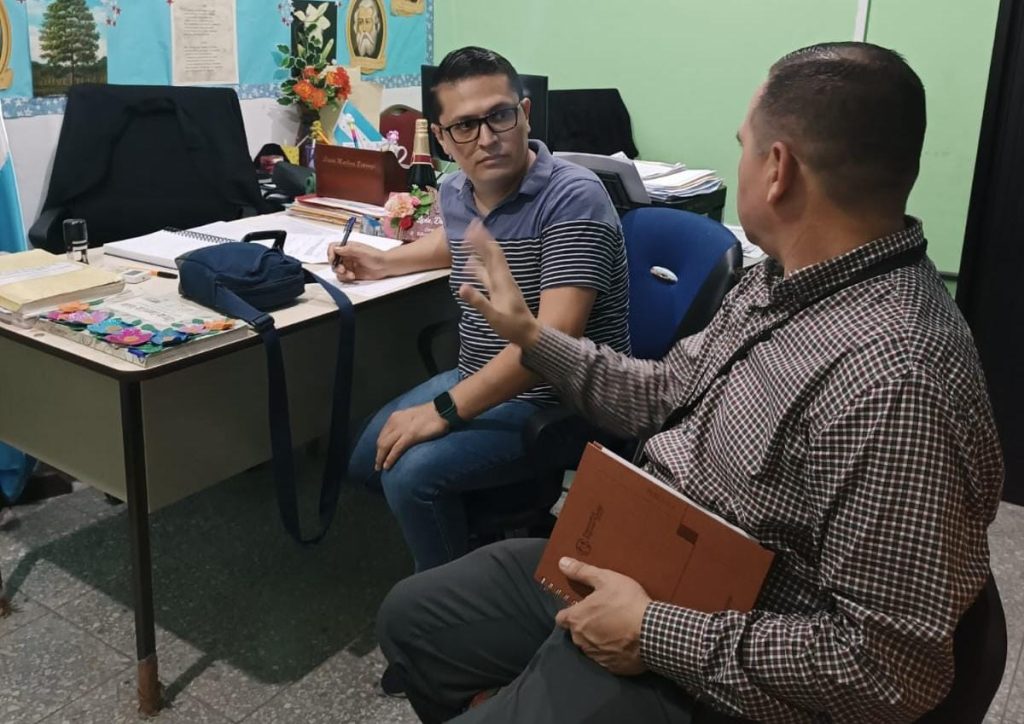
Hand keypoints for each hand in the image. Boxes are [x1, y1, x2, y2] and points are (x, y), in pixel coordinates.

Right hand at [328, 242, 387, 281]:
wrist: (385, 266)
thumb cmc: (376, 256)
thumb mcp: (362, 251)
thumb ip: (348, 249)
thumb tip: (336, 248)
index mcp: (348, 247)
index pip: (333, 248)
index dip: (330, 254)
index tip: (332, 260)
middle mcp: (347, 256)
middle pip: (333, 260)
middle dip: (336, 266)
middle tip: (342, 270)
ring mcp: (349, 265)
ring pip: (337, 270)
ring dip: (341, 273)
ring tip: (350, 275)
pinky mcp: (351, 273)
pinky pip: (342, 277)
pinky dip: (345, 278)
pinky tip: (352, 277)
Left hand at [376, 402, 448, 470]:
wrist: (442, 410)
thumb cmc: (432, 414)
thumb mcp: (413, 416)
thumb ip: (406, 423)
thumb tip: (404, 434)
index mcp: (396, 417)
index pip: (383, 434)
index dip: (380, 445)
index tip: (380, 454)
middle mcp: (395, 422)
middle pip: (381, 441)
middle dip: (378, 454)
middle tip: (377, 464)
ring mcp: (402, 429)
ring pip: (385, 446)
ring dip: (380, 458)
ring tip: (380, 468)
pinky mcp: (410, 436)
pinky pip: (396, 450)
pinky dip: (389, 459)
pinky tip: (387, 466)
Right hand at [458, 220, 541, 349]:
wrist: (528, 333)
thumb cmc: (512, 327)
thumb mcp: (494, 317)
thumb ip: (478, 302)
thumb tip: (462, 287)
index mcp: (502, 281)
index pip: (492, 254)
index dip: (483, 239)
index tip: (474, 226)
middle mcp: (503, 278)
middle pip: (492, 253)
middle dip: (482, 238)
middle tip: (472, 224)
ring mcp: (502, 283)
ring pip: (490, 261)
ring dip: (480, 249)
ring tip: (469, 239)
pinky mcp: (500, 290)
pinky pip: (488, 273)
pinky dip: (479, 265)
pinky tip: (470, 264)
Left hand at [554, 557, 651, 675]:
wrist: (652, 633)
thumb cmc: (626, 602)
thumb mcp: (605, 579)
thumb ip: (582, 572)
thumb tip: (561, 562)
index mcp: (576, 619)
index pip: (561, 618)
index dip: (570, 612)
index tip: (582, 607)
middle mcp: (580, 640)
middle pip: (576, 632)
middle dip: (585, 625)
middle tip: (603, 614)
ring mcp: (595, 656)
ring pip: (590, 646)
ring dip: (597, 639)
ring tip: (615, 628)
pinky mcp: (611, 667)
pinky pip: (606, 658)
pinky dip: (611, 651)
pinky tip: (624, 642)